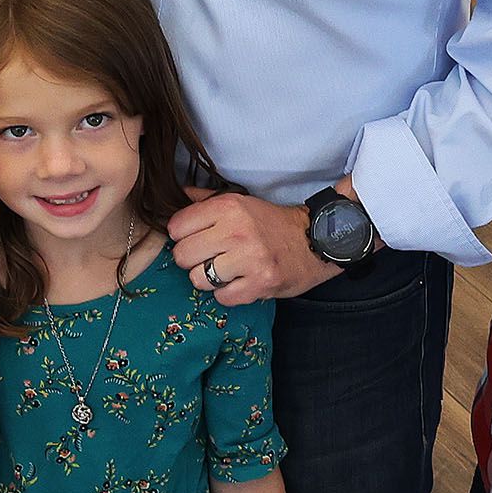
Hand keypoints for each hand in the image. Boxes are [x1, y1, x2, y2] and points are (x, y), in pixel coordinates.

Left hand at [170, 189, 332, 306]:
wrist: (314, 241)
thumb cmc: (273, 224)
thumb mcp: (241, 202)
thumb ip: (207, 200)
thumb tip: (179, 194)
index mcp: (228, 207)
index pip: (177, 227)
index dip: (183, 236)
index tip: (197, 239)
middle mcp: (236, 231)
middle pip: (182, 255)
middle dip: (192, 260)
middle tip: (210, 258)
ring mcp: (248, 259)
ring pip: (198, 279)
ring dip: (209, 280)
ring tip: (226, 271)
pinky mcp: (259, 284)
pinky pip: (221, 297)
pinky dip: (228, 294)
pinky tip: (239, 283)